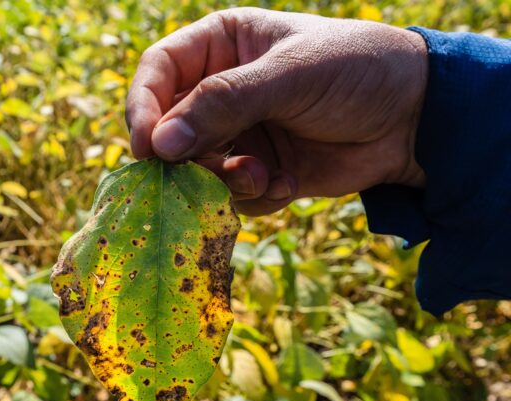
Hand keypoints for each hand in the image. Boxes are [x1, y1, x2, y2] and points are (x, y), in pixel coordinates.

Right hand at [126, 8, 427, 214]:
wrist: (414, 119)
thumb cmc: (356, 71)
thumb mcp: (290, 75)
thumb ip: (224, 103)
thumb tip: (161, 144)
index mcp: (220, 47)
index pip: (158, 73)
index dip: (144, 109)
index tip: (148, 148)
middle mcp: (220, 91)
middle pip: (170, 130)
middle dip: (191, 158)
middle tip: (224, 168)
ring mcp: (237, 133)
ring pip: (196, 170)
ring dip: (225, 182)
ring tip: (265, 177)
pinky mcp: (257, 170)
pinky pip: (230, 195)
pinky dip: (255, 196)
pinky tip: (289, 184)